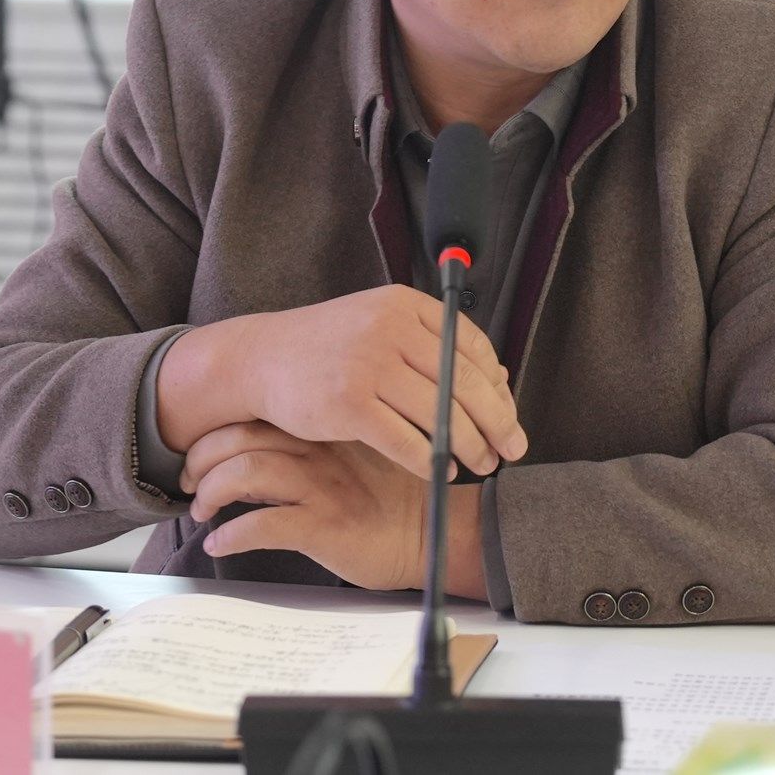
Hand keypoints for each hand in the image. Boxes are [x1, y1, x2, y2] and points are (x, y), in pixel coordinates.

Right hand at [167, 285, 525, 482]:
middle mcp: (389, 328)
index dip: (497, 385)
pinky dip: (430, 459)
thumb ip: (429, 343)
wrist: (260, 357)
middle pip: (464, 381)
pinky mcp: (347, 404)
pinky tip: (441, 469)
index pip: (471, 345)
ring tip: (483, 463)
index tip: (508, 412)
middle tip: (513, 448)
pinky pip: (406, 440)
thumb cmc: (327, 346)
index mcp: (404, 305)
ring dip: (470, 445)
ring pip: (440, 413)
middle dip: (498, 421)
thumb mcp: (378, 323)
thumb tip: (496, 375)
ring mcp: (367, 364)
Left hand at [183, 422, 427, 591]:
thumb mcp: (347, 458)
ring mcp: (320, 488)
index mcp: (321, 431)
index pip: (251, 416)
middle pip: (238, 438)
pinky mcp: (324, 526)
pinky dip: (231, 536)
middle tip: (190, 484)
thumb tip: (245, 462)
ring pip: (244, 472)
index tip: (199, 458)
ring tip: (202, 513)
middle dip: (200, 460)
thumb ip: (303, 451)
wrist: (432, 533)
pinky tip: (220, 545)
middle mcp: (316, 452)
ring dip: (209, 492)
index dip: (213, 435)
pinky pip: (262, 526)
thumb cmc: (388, 499)